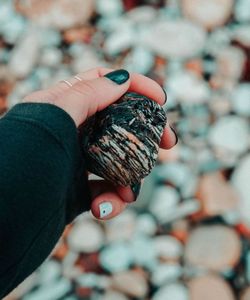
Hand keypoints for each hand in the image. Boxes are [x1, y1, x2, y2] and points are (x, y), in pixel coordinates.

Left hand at [23, 67, 177, 219]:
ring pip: (118, 163)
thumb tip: (121, 79)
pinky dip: (110, 202)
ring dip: (130, 179)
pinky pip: (104, 193)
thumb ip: (88, 93)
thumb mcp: (57, 114)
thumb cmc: (25, 157)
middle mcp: (71, 133)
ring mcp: (75, 163)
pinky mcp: (77, 192)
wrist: (6, 214)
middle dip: (145, 135)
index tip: (161, 98)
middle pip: (119, 124)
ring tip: (127, 194)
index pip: (104, 84)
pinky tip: (102, 209)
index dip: (135, 87)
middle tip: (168, 143)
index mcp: (63, 107)